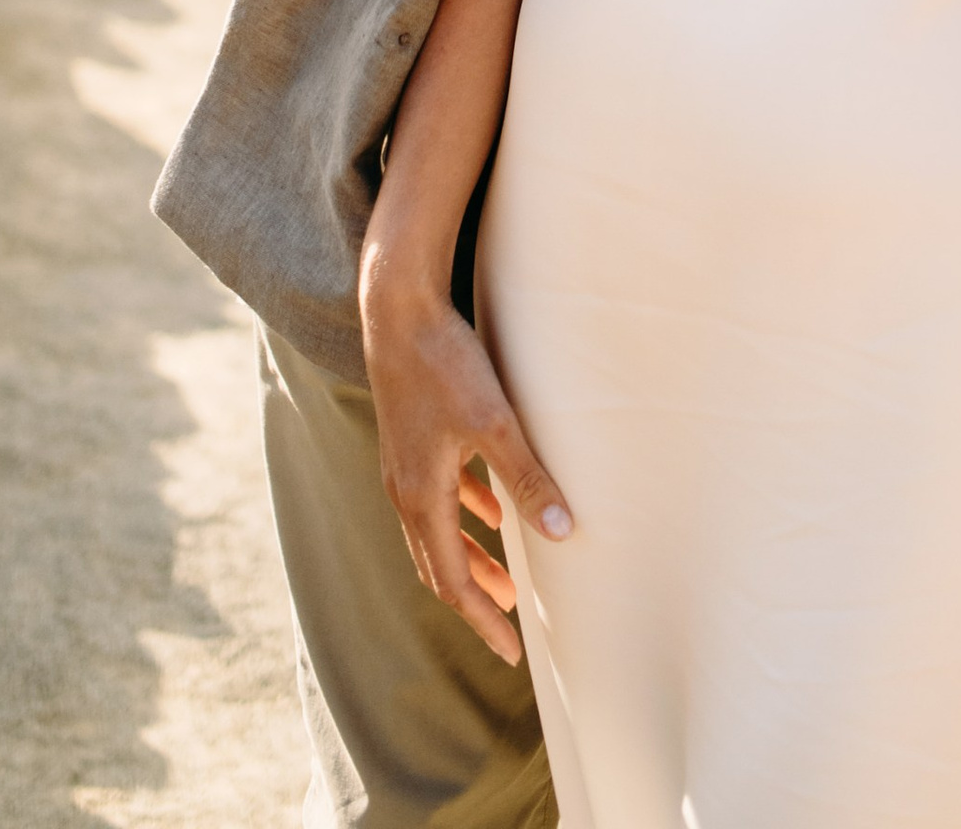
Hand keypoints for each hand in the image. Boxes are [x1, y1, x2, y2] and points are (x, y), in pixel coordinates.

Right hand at [359, 257, 571, 670]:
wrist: (397, 308)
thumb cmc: (445, 363)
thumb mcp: (493, 422)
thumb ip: (526, 478)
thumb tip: (563, 535)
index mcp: (422, 497)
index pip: (453, 582)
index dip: (483, 620)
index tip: (513, 653)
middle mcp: (405, 490)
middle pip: (439, 565)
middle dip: (475, 600)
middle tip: (509, 632)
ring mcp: (405, 465)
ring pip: (437, 532)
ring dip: (470, 560)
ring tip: (506, 583)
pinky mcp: (411, 439)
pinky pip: (438, 497)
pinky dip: (464, 516)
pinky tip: (490, 510)